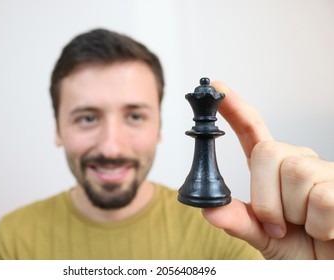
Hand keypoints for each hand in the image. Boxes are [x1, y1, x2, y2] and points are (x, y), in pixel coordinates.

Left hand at [202, 81, 333, 258]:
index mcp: (273, 170)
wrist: (327, 265)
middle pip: (267, 152)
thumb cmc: (300, 248)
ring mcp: (323, 171)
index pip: (252, 130)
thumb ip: (239, 221)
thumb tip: (208, 209)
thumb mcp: (264, 236)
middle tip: (278, 223)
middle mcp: (298, 160)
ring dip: (293, 213)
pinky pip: (323, 198)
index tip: (216, 87)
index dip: (234, 108)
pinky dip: (319, 225)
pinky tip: (327, 229)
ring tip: (305, 226)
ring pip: (294, 173)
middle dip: (266, 196)